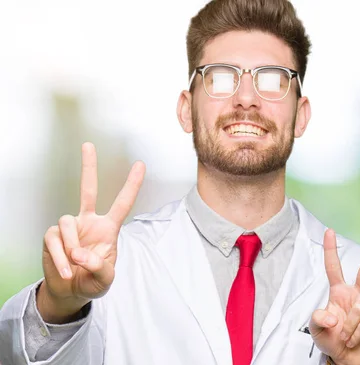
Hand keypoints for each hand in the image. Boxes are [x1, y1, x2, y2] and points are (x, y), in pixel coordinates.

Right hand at [39, 142, 144, 321]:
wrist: (71, 292)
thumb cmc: (92, 282)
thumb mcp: (105, 279)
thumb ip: (99, 267)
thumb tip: (81, 253)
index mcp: (108, 229)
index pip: (122, 203)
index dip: (132, 185)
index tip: (140, 164)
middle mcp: (88, 222)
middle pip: (87, 189)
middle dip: (88, 167)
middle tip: (88, 145)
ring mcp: (70, 228)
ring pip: (66, 222)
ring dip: (70, 247)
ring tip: (74, 266)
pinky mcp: (52, 236)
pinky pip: (53, 239)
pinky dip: (59, 257)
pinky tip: (65, 270)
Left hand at [310, 229, 359, 364]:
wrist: (346, 358)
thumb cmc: (331, 339)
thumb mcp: (316, 329)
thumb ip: (318, 319)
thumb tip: (333, 315)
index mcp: (339, 292)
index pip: (333, 267)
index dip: (330, 250)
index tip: (329, 231)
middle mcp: (356, 295)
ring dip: (349, 326)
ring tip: (345, 337)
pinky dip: (357, 333)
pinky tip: (355, 339)